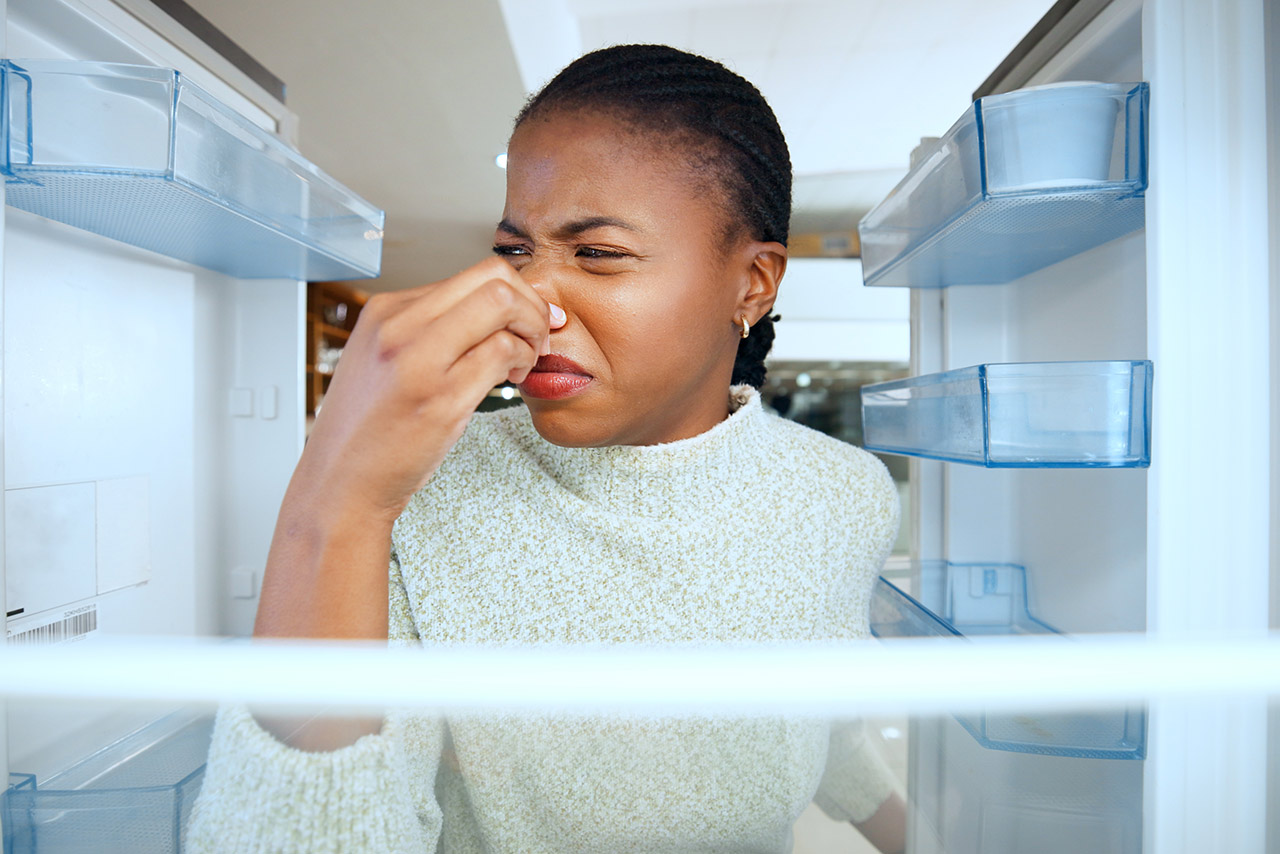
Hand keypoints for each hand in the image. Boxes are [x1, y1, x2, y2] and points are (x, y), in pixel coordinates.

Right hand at [300, 257, 557, 523]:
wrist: (339, 485)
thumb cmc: (368, 431)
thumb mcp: (384, 361)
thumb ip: (429, 330)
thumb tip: (491, 312)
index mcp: (385, 310)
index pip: (471, 273)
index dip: (515, 294)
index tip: (527, 320)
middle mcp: (398, 325)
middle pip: (493, 277)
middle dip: (531, 305)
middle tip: (535, 338)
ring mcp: (417, 358)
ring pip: (503, 304)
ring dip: (531, 333)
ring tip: (520, 363)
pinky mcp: (439, 396)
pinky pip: (502, 351)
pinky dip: (521, 361)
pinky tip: (509, 380)